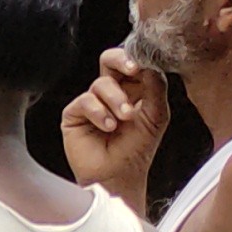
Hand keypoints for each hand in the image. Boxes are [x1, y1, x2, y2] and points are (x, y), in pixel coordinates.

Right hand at [60, 48, 173, 204]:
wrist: (119, 173)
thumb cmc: (138, 147)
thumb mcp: (156, 114)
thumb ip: (156, 87)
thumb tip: (149, 64)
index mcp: (133, 89)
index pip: (132, 62)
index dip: (137, 58)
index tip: (144, 63)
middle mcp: (111, 92)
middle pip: (109, 59)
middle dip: (121, 61)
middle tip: (132, 70)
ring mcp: (92, 102)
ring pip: (101, 83)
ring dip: (116, 100)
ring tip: (124, 119)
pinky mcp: (74, 114)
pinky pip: (85, 101)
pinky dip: (99, 113)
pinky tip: (108, 127)